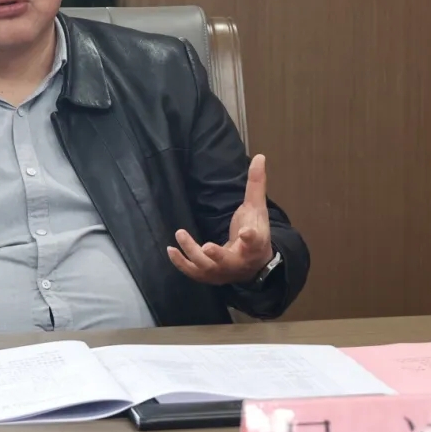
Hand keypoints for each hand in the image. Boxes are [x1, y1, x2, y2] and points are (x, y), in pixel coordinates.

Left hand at [167, 154, 273, 285]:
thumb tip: (259, 156)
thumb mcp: (257, 209)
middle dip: (217, 255)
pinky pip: (193, 272)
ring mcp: (223, 271)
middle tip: (207, 247)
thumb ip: (256, 184)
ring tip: (180, 233)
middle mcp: (239, 260)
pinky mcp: (209, 276)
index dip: (250, 237)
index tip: (245, 233)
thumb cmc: (255, 232)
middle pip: (228, 261)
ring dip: (192, 252)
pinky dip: (181, 263)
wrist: (255, 264)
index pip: (254, 241)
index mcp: (255, 244)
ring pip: (207, 267)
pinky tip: (170, 249)